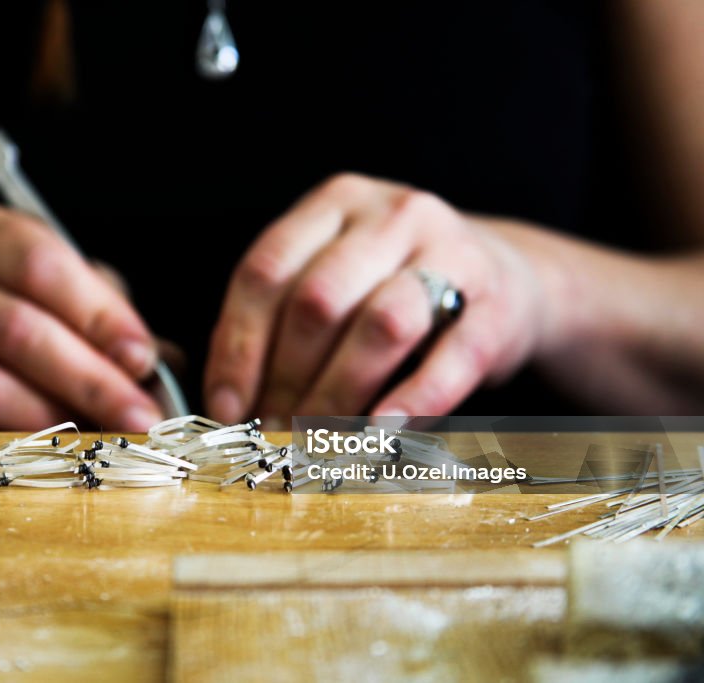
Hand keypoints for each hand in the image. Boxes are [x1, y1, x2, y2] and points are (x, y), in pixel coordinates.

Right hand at [0, 204, 163, 429]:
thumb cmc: (13, 297)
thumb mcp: (55, 281)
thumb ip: (103, 312)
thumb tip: (164, 365)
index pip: (42, 267)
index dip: (99, 316)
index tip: (143, 358)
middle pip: (17, 330)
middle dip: (90, 380)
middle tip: (139, 417)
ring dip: (52, 416)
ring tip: (100, 437)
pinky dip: (14, 439)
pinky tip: (54, 448)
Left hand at [204, 173, 549, 423]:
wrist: (508, 277)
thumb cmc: (396, 286)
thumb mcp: (336, 278)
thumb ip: (283, 322)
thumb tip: (232, 405)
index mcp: (335, 203)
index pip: (265, 271)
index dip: (238, 346)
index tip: (226, 407)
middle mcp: (391, 215)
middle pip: (318, 300)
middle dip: (285, 379)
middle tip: (272, 431)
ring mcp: (450, 252)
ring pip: (380, 324)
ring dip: (339, 393)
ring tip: (315, 439)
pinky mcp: (496, 304)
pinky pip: (449, 359)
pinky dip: (411, 402)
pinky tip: (380, 432)